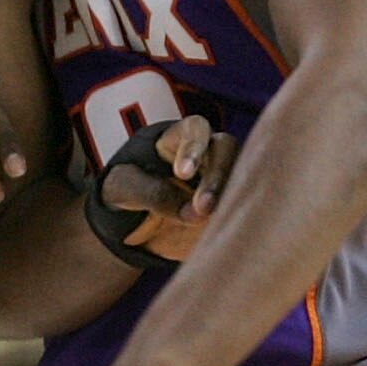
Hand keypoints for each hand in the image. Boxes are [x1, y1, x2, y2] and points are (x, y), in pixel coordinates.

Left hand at [94, 116, 237, 261]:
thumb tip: (191, 212)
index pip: (195, 129)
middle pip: (228, 150)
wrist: (132, 219)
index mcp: (178, 138)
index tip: (183, 174)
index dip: (194, 147)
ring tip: (213, 224)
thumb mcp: (122, 187)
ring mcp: (222, 179)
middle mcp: (208, 154)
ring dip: (232, 199)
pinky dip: (239, 221)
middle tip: (203, 208)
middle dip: (218, 176)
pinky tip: (228, 235)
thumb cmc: (125, 190)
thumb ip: (151, 192)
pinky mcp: (229, 206)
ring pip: (243, 178)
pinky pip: (243, 209)